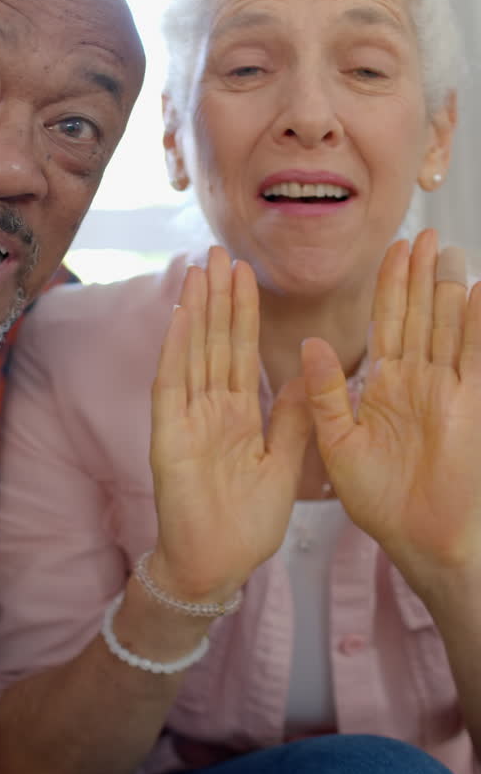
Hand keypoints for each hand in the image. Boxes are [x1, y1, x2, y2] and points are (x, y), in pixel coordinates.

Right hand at [150, 246, 310, 603]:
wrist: (218, 564)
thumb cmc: (248, 524)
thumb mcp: (284, 464)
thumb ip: (293, 420)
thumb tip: (308, 374)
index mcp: (237, 415)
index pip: (240, 352)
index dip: (243, 313)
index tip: (245, 274)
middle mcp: (209, 409)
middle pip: (214, 342)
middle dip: (218, 297)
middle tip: (219, 252)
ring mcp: (187, 420)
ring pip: (192, 353)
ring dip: (196, 311)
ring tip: (200, 268)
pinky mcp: (169, 436)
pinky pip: (172, 385)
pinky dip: (176, 350)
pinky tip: (182, 317)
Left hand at [302, 230, 480, 602]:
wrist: (416, 538)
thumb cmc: (376, 499)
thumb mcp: (336, 443)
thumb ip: (324, 393)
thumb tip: (309, 344)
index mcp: (383, 386)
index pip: (387, 323)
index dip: (391, 287)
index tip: (393, 250)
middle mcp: (417, 381)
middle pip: (420, 316)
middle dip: (422, 276)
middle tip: (425, 235)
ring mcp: (447, 391)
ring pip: (447, 328)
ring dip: (449, 290)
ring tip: (448, 250)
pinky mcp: (470, 405)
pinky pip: (475, 357)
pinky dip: (477, 326)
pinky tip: (478, 292)